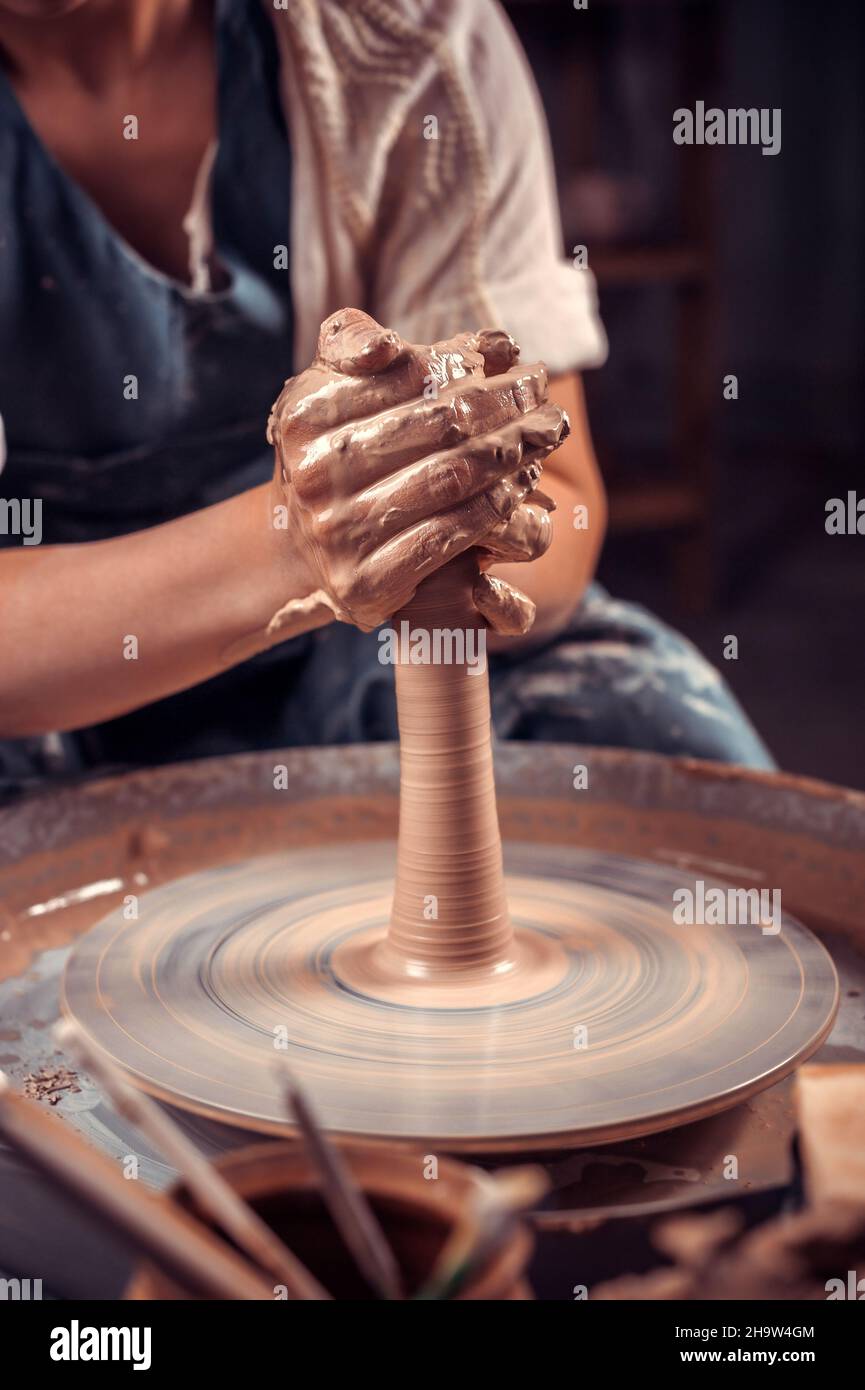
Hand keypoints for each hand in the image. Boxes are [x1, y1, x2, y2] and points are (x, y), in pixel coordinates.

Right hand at [267, 309, 567, 633]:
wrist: (302, 547)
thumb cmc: (334, 450)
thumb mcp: (329, 388)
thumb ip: (357, 342)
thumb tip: (396, 345)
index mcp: (307, 415)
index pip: (409, 375)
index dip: (467, 362)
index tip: (510, 356)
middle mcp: (317, 474)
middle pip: (440, 425)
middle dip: (505, 403)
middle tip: (542, 391)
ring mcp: (341, 533)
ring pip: (453, 478)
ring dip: (513, 450)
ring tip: (546, 431)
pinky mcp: (369, 582)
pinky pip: (451, 534)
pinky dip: (493, 506)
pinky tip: (519, 488)